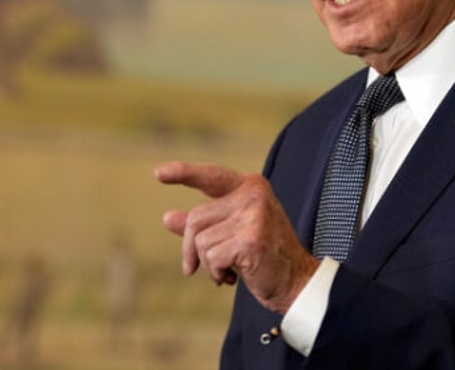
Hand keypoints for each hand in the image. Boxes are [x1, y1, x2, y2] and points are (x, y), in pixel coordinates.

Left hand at [155, 161, 318, 313]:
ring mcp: (253, 216)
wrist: (296, 282)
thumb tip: (167, 217)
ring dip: (209, 265)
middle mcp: (252, 195)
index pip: (211, 176)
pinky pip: (210, 258)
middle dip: (192, 249)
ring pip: (201, 242)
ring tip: (231, 269)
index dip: (184, 173)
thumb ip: (203, 223)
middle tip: (207, 268)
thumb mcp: (232, 233)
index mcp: (250, 186)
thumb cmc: (264, 256)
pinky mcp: (249, 239)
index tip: (158, 173)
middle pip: (196, 219)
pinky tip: (235, 276)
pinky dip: (216, 273)